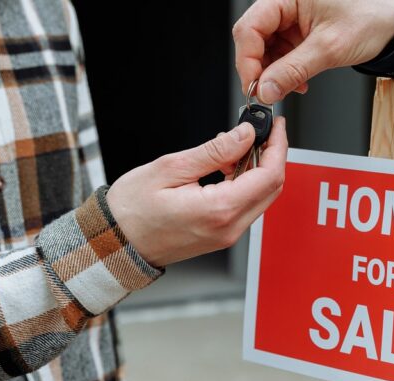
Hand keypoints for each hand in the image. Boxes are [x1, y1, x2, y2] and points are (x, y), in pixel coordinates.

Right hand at [106, 118, 287, 266]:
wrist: (115, 243)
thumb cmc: (131, 209)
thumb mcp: (170, 168)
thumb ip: (214, 152)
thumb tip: (244, 135)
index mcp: (219, 210)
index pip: (269, 176)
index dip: (277, 147)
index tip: (275, 125)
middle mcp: (230, 227)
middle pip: (272, 188)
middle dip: (273, 155)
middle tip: (262, 130)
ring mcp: (228, 234)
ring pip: (262, 197)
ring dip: (259, 169)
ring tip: (238, 145)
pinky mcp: (223, 234)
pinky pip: (247, 206)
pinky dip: (246, 183)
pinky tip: (229, 166)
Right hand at [233, 0, 393, 103]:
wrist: (392, 25)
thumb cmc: (370, 20)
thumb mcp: (329, 48)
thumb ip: (293, 70)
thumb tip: (265, 89)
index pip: (250, 27)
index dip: (248, 59)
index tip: (254, 85)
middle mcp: (285, 3)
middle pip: (253, 38)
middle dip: (260, 68)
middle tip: (267, 92)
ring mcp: (291, 18)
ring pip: (265, 48)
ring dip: (273, 73)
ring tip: (289, 87)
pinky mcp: (298, 32)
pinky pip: (280, 53)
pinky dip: (285, 71)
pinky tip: (297, 82)